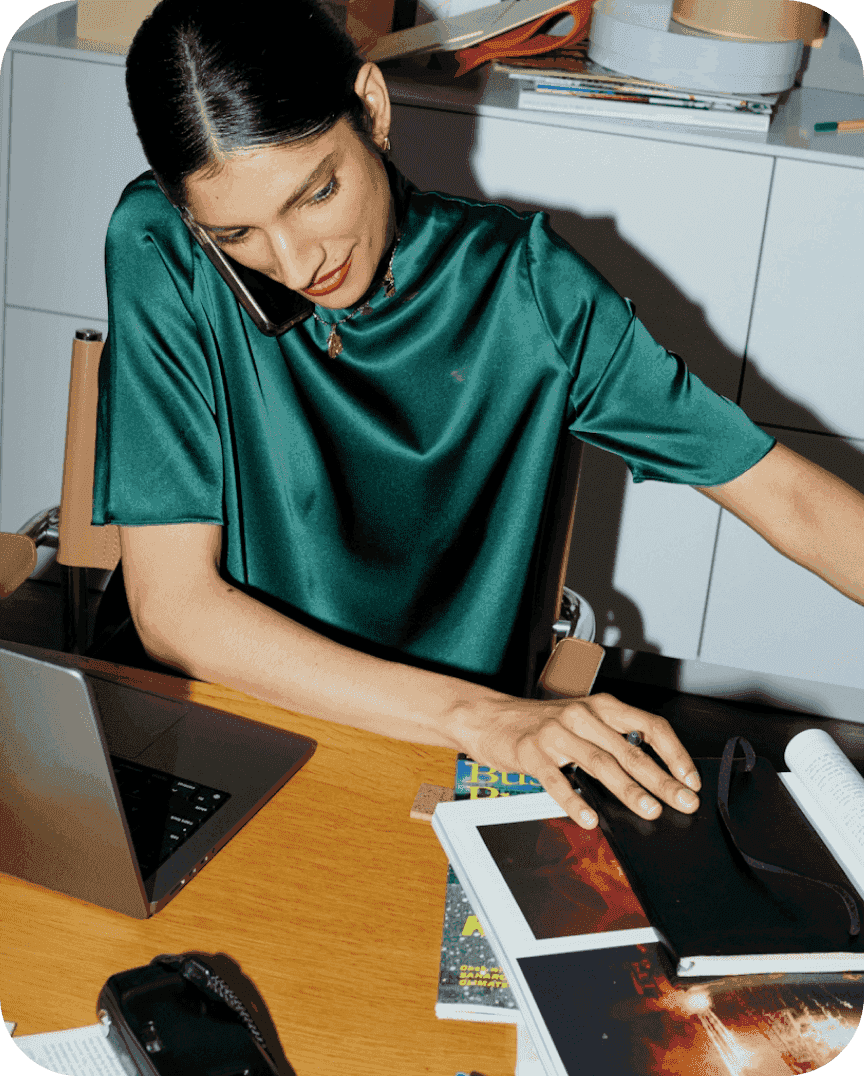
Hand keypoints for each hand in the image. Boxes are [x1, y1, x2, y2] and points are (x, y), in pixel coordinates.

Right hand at [443, 692, 700, 828]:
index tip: (689, 778)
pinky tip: (589, 818)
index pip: (649, 725)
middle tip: (683, 801)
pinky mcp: (532, 753)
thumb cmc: (541, 723)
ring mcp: (556, 733)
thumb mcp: (582, 720)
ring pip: (601, 763)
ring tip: (649, 810)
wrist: (490, 717)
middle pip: (630, 749)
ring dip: (628, 789)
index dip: (674, 753)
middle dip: (661, 779)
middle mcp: (582, 715)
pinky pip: (557, 780)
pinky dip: (575, 801)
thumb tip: (654, 774)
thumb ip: (613, 739)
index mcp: (601, 706)